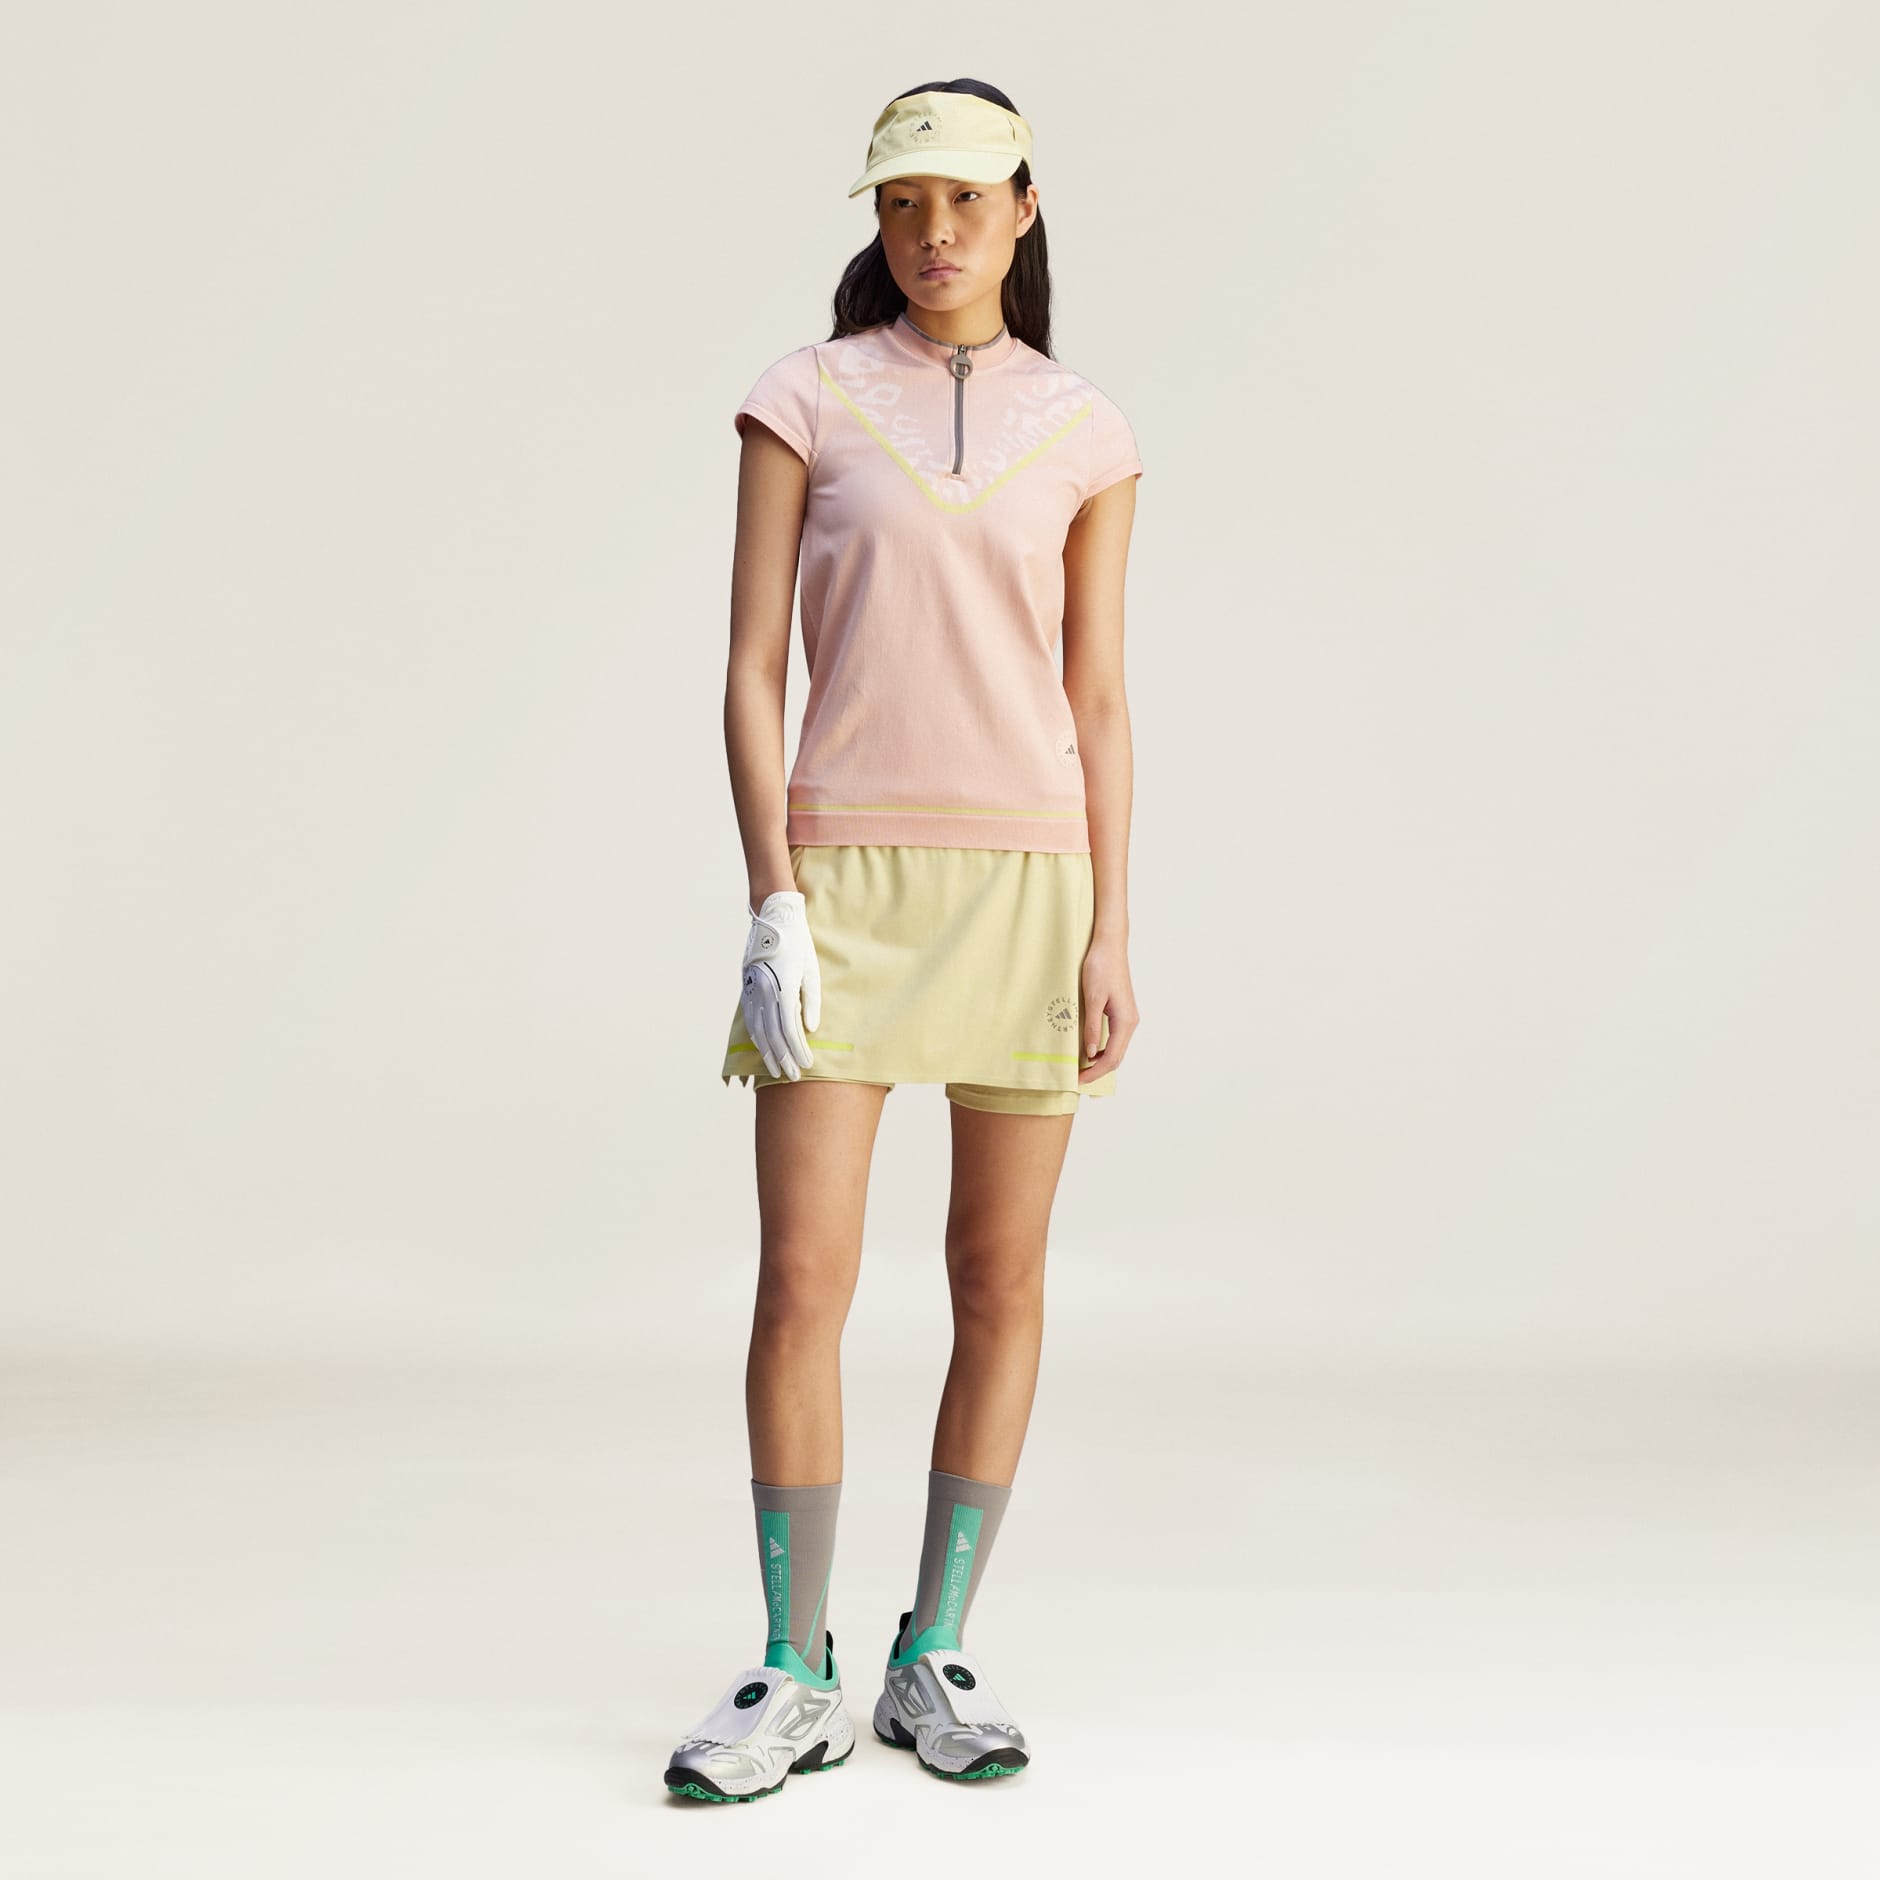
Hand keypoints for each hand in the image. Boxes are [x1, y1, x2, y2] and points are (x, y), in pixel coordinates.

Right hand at [739, 889, 820, 1080]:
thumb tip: (811, 1030)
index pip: (790, 1030)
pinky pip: (750, 1020)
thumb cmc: (799, 944)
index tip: (806, 1065)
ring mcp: (752, 991)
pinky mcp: (746, 988)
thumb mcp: (812, 971)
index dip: (798, 1050)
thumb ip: (812, 1002)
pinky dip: (756, 1038)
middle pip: (773, 1035)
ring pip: (758, 1031)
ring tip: (775, 1071)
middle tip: (792, 1076)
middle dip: (783, 1059)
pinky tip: (762, 1049)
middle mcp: (764, 993)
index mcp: (783, 989)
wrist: (773, 919)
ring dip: (767, 1053)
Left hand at [1077, 933, 1137, 1082]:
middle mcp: (1130, 1022)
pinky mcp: (1122, 1012)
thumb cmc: (1101, 968)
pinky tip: (1090, 1050)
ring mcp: (1128, 1018)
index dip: (1095, 1072)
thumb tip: (1090, 1053)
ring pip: (1116, 1049)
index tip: (1078, 1080)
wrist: (1109, 946)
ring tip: (1081, 1068)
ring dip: (1101, 1061)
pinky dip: (1103, 1049)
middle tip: (1077, 1079)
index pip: (1111, 1057)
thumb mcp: (1092, 998)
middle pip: (1116, 1057)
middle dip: (1098, 1071)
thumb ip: (1092, 1027)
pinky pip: (1115, 1038)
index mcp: (1125, 1021)